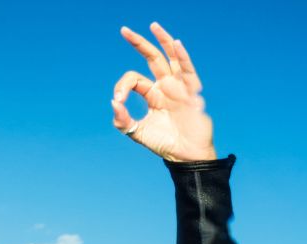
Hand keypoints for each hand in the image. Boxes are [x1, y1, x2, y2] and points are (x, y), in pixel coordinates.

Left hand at [111, 22, 215, 161]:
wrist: (184, 156)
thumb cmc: (164, 143)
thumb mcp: (137, 132)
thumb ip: (122, 120)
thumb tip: (114, 102)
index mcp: (153, 94)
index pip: (134, 79)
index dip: (122, 86)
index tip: (118, 100)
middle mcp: (166, 86)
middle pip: (153, 58)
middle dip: (139, 43)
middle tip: (124, 30)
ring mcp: (180, 88)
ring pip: (172, 58)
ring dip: (164, 41)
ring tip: (153, 26)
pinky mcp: (192, 94)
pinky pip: (188, 72)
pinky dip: (183, 58)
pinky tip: (177, 44)